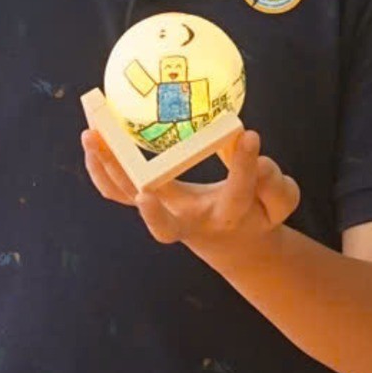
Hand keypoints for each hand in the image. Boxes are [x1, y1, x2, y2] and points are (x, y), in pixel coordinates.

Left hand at [81, 126, 299, 251]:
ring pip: (129, 200)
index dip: (245, 167)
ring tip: (92, 134)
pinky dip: (100, 170)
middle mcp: (190, 221)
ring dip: (108, 170)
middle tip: (142, 187)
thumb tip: (255, 158)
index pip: (238, 193)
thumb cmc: (258, 212)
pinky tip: (92, 138)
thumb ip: (275, 185)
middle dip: (148, 203)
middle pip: (165, 225)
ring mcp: (163, 213)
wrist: (231, 238)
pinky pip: (116, 191)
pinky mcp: (146, 201)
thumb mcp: (280, 200)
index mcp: (229, 216)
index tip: (248, 135)